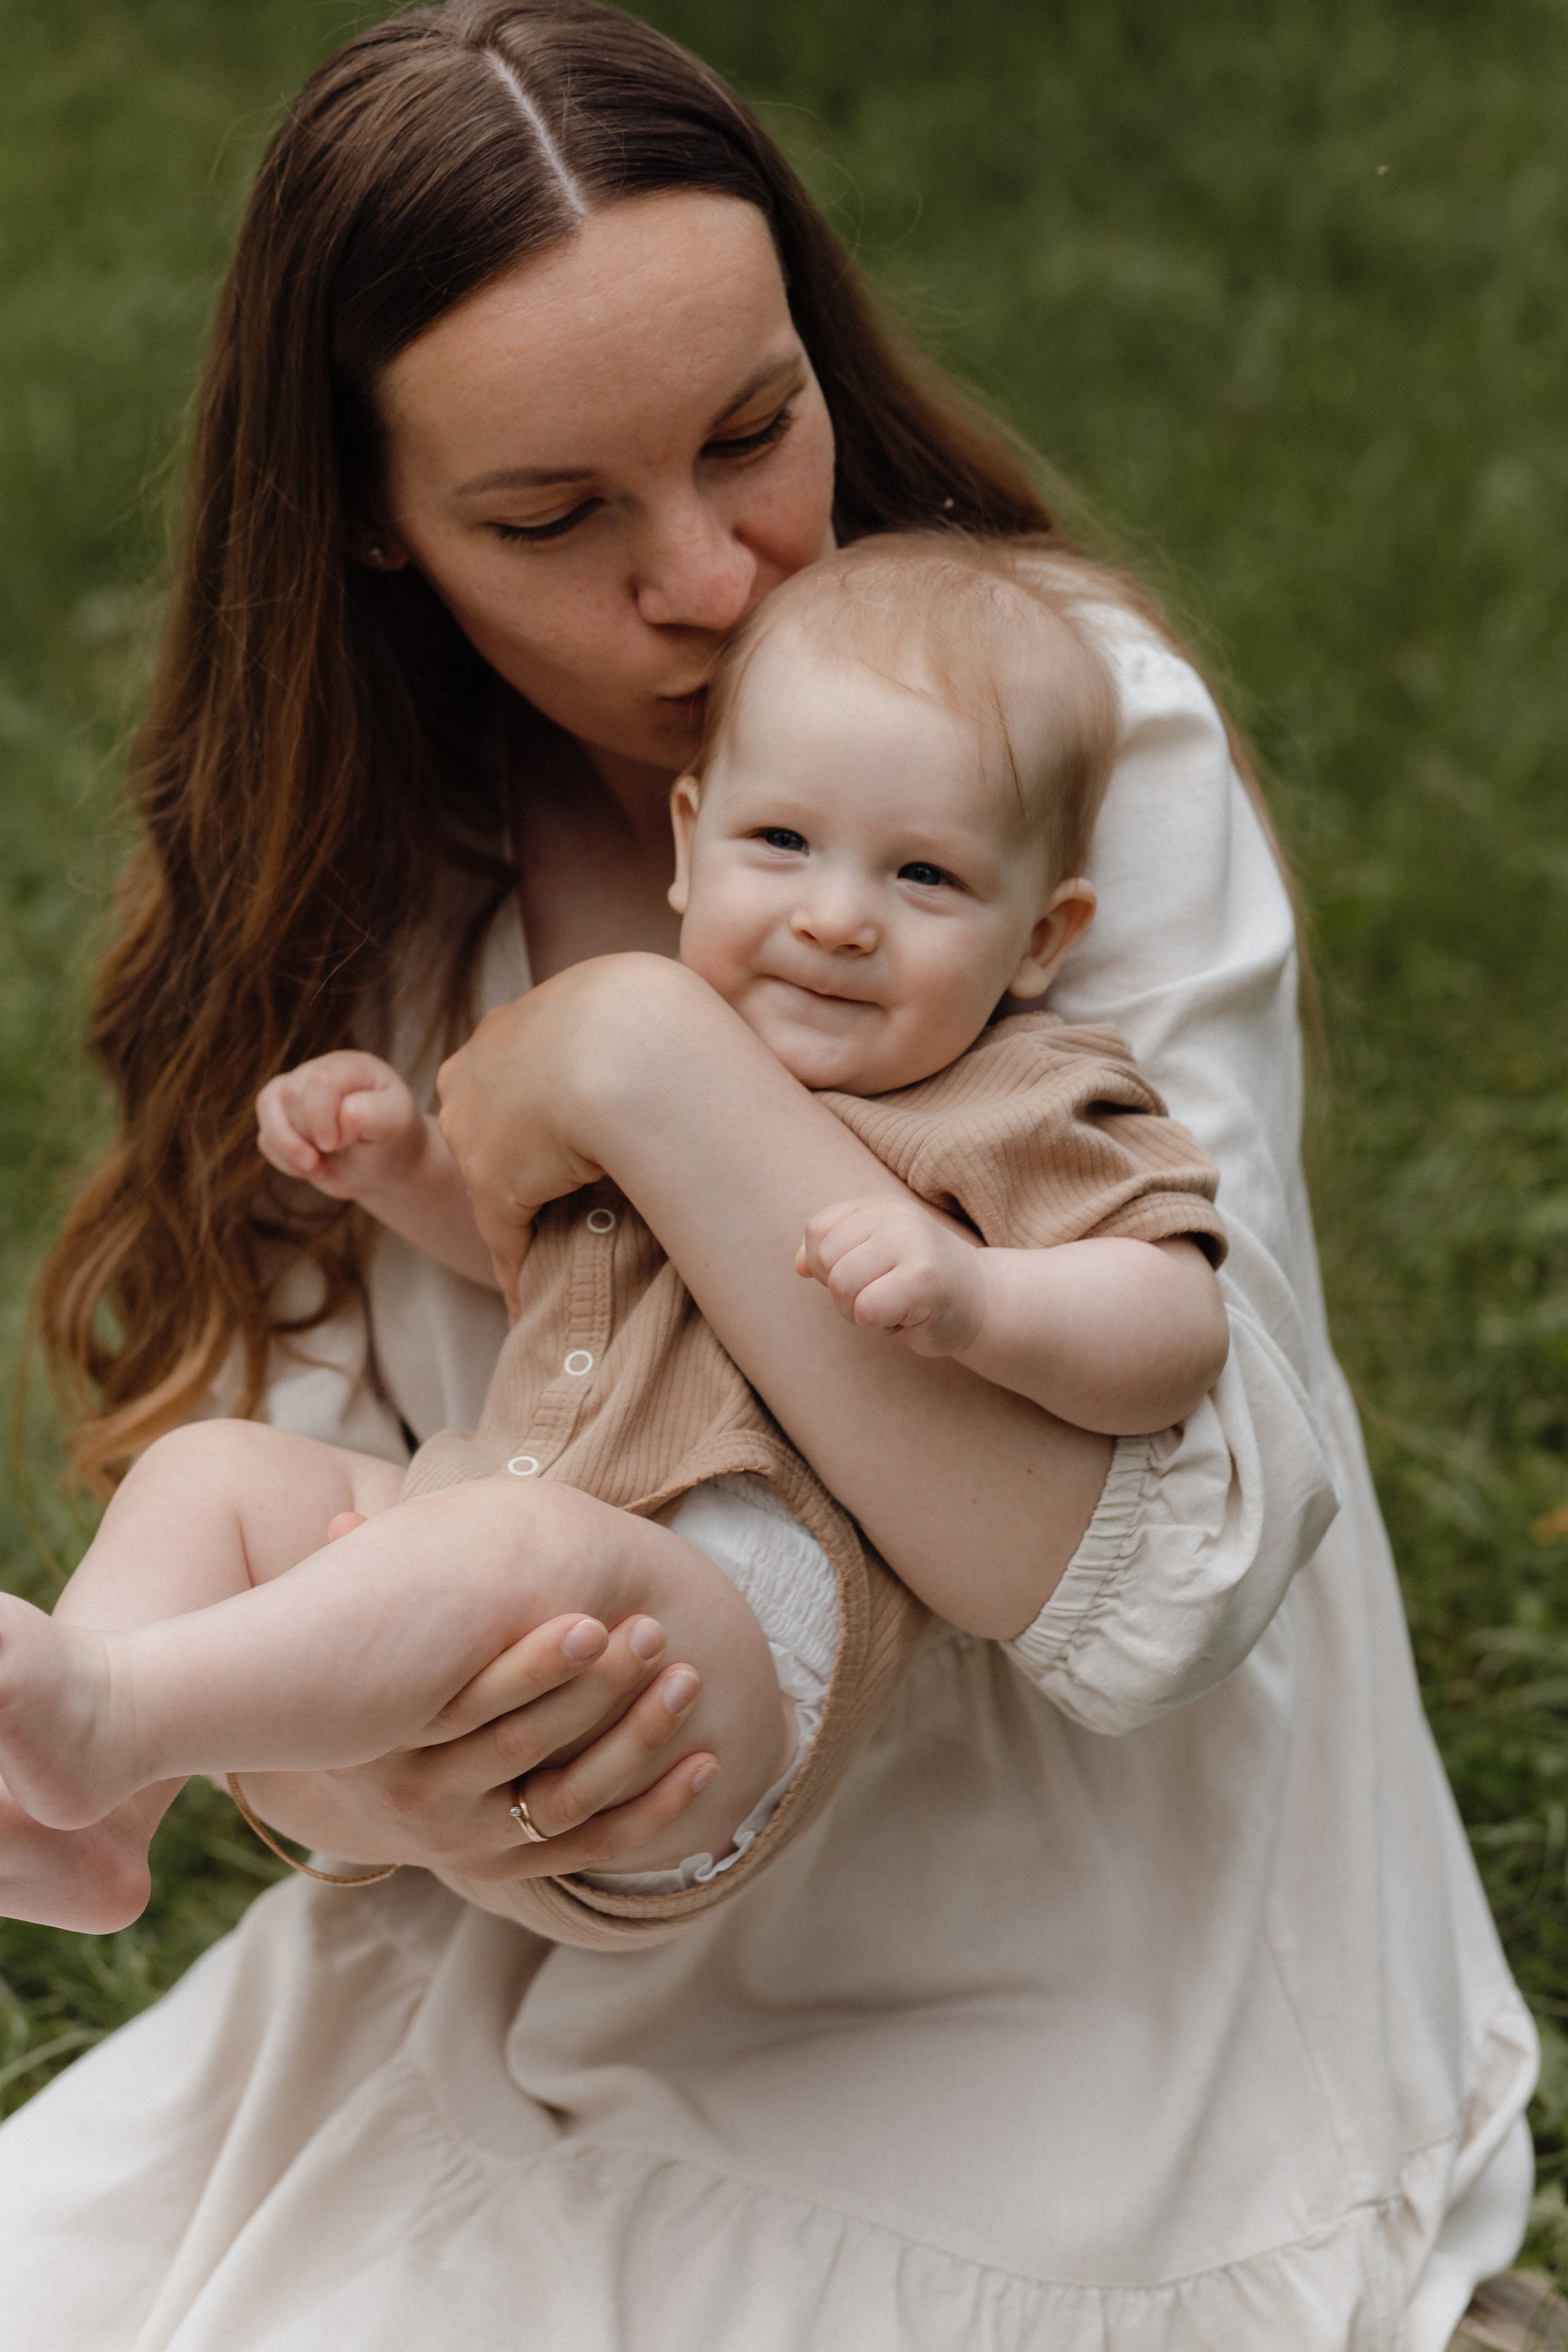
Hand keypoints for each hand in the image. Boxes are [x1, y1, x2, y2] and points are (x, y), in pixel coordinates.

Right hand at [234, 1608, 716, 1889]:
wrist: (345, 1791)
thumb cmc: (370, 1684)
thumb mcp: (356, 1642)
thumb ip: (361, 1583)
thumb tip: (342, 1521)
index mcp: (388, 1742)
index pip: (470, 1705)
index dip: (534, 1665)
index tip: (592, 1619)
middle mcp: (427, 1803)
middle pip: (527, 1747)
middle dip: (599, 1688)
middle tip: (655, 1632)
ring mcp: (472, 1842)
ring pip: (570, 1798)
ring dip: (638, 1740)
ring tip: (689, 1679)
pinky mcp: (513, 1867)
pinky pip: (597, 1843)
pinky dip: (658, 1807)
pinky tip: (708, 1760)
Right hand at [257, 1051, 430, 1202]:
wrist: (384, 1165)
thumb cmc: (393, 1141)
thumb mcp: (396, 1129)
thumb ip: (374, 1116)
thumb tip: (344, 1113)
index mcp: (351, 1067)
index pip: (320, 1081)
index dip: (320, 1117)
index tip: (339, 1143)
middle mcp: (319, 1071)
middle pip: (291, 1094)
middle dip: (308, 1133)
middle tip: (336, 1150)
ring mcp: (296, 1092)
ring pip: (267, 1107)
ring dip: (289, 1147)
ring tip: (317, 1164)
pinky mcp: (281, 1117)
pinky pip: (265, 1137)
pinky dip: (284, 1159)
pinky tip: (311, 1165)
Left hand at [437, 957, 683, 1310]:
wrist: (628, 1046)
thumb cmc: (650, 1022)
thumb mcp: (631, 1015)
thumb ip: (626, 1039)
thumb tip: (663, 1048)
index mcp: (511, 1024)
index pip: (515, 1078)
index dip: (541, 1110)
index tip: (570, 1137)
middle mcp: (477, 1068)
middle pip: (493, 1125)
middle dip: (520, 1156)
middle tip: (563, 1192)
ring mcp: (476, 1126)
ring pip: (497, 1180)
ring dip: (523, 1214)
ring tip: (552, 1252)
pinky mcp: (491, 1183)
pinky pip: (503, 1237)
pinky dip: (517, 1273)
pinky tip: (528, 1306)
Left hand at [797, 1195, 987, 1357]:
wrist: (982, 1303)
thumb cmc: (917, 1285)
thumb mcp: (870, 1259)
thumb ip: (831, 1256)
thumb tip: (798, 1266)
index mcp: (877, 1207)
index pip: (817, 1232)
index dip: (825, 1267)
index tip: (863, 1277)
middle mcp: (895, 1216)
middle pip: (826, 1261)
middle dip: (843, 1295)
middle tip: (881, 1297)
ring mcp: (911, 1243)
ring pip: (842, 1286)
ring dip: (859, 1313)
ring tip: (893, 1307)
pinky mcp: (923, 1278)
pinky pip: (866, 1310)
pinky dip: (880, 1326)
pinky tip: (908, 1318)